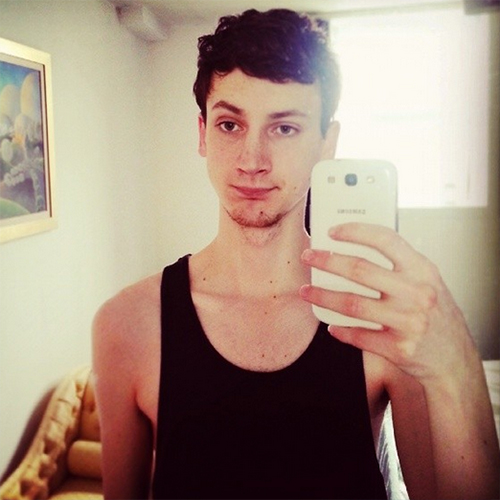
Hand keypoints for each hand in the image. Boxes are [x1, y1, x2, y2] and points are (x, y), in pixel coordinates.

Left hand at [300, 222, 475, 382]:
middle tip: (308, 257)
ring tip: (306, 291)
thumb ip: (400, 266)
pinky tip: (330, 325)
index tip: (332, 231)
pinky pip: (358, 335)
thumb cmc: (437, 316)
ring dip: (322, 296)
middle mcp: (417, 293)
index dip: (355, 231)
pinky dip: (340, 330)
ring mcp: (408, 322)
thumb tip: (356, 249)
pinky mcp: (398, 348)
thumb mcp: (428, 282)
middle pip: (359, 270)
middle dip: (327, 261)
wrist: (455, 361)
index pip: (386, 240)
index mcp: (423, 270)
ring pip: (351, 304)